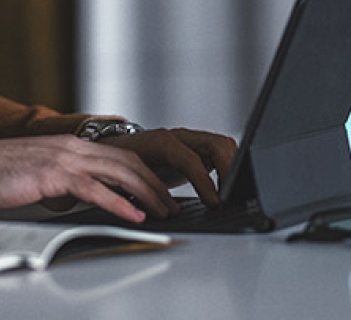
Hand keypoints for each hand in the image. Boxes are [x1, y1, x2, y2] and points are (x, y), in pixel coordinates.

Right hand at [0, 135, 181, 223]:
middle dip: (153, 182)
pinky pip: (95, 189)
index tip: (159, 188)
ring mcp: (64, 158)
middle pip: (126, 161)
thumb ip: (64, 180)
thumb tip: (82, 197)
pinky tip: (134, 215)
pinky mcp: (54, 174)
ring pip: (118, 172)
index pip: (117, 154)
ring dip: (146, 192)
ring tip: (164, 209)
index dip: (143, 171)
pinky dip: (120, 203)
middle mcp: (71, 146)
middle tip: (171, 202)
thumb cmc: (1, 172)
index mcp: (69, 144)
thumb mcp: (41, 172)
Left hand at [100, 127, 237, 207]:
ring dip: (232, 166)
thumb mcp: (131, 178)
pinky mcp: (197, 148)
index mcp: (160, 143)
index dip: (205, 181)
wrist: (118, 148)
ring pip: (222, 145)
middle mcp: (178, 137)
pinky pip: (220, 152)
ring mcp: (189, 140)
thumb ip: (149, 193)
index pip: (190, 158)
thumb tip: (169, 213)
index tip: (215, 203)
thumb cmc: (122, 163)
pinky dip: (228, 167)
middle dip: (228, 169)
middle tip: (230, 197)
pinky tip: (226, 186)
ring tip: (232, 193)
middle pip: (215, 144)